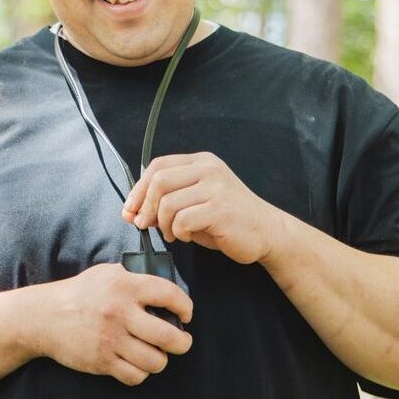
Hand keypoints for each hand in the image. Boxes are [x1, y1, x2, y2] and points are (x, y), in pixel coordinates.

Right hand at [33, 264, 192, 385]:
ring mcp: (110, 339)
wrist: (45, 316)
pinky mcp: (101, 361)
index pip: (169, 295)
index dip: (185, 306)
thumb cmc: (81, 292)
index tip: (187, 314)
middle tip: (183, 341)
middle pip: (167, 336)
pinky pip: (134, 376)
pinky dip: (141, 373)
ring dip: (161, 360)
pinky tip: (139, 364)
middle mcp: (120, 313)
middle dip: (183, 343)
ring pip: (154, 361)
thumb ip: (136, 277)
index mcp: (125, 286)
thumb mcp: (108, 273)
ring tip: (158, 353)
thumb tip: (166, 290)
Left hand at [122, 152, 287, 264]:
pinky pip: (182, 220)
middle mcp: (208, 169)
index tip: (131, 209)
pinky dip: (178, 232)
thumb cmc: (228, 220)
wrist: (267, 232)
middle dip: (145, 206)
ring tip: (172, 234)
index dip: (139, 188)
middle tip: (144, 224)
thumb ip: (167, 202)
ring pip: (168, 203)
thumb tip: (132, 212)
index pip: (158, 165)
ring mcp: (215, 187)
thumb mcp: (196, 202)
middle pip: (159, 180)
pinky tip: (187, 236)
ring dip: (163, 224)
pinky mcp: (220, 209)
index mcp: (202, 162)